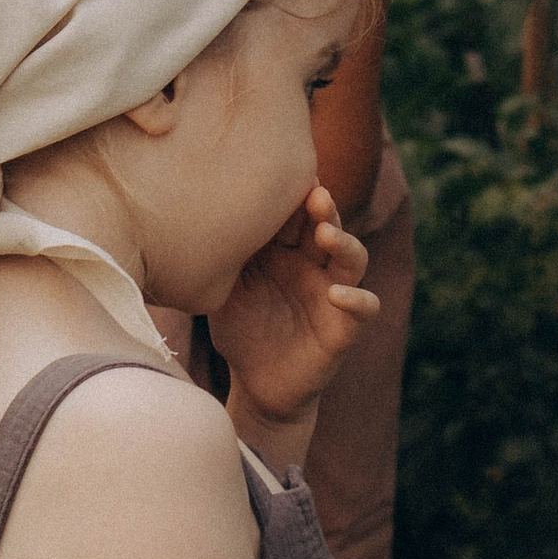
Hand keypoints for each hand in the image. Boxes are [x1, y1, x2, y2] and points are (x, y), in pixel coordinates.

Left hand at [209, 185, 379, 436]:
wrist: (255, 383)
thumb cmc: (240, 329)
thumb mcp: (224, 291)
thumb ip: (222, 259)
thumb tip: (192, 219)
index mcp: (284, 250)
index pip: (295, 213)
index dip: (292, 196)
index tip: (281, 174)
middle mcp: (312, 265)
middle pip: (327, 224)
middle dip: (322, 207)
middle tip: (313, 194)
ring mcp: (332, 293)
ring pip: (353, 258)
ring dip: (344, 242)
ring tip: (325, 235)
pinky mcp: (344, 327)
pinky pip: (365, 307)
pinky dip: (357, 298)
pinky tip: (337, 294)